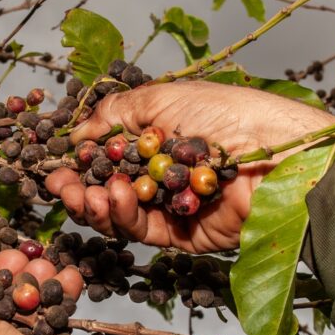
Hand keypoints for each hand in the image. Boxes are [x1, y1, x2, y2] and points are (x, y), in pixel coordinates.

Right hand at [46, 81, 334, 252]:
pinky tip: (114, 198)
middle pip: (108, 187)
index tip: (56, 162)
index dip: (80, 160)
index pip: (108, 155)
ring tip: (85, 194)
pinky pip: (142, 230)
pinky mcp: (183, 234)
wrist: (278, 156)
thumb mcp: (163, 99)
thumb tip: (77, 132)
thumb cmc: (227, 116)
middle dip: (80, 187)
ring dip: (96, 203)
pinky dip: (123, 216)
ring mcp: (171, 206)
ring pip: (120, 214)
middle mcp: (163, 174)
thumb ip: (115, 114)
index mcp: (159, 139)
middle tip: (60, 186)